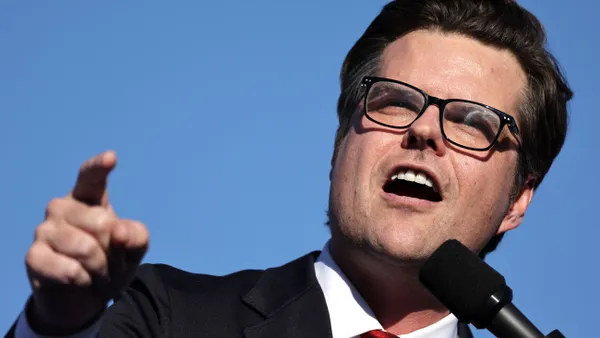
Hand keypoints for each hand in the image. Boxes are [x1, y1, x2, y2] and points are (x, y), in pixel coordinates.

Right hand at [24, 151, 148, 333]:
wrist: (83, 300)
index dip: (99, 167)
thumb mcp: (133, 250)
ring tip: (98, 275)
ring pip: (87, 249)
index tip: (111, 158)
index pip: (91, 177)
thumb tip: (119, 231)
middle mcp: (62, 208)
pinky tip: (80, 281)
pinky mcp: (34, 256)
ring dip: (101, 270)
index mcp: (88, 198)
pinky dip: (84, 281)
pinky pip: (70, 269)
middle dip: (115, 251)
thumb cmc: (109, 264)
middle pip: (102, 223)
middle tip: (111, 263)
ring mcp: (44, 230)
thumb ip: (136, 236)